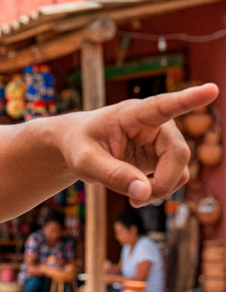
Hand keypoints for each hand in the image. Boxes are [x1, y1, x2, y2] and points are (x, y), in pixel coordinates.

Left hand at [57, 83, 217, 206]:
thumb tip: (145, 192)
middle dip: (162, 182)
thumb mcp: (85, 162)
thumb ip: (112, 175)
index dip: (187, 100)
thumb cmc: (80, 146)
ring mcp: (164, 139)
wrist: (80, 145)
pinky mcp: (165, 155)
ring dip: (160, 189)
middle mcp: (156, 123)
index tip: (211, 90)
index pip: (163, 106)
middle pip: (178, 152)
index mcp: (133, 114)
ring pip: (180, 168)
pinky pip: (175, 177)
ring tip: (133, 198)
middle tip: (137, 201)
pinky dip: (160, 190)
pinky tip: (139, 193)